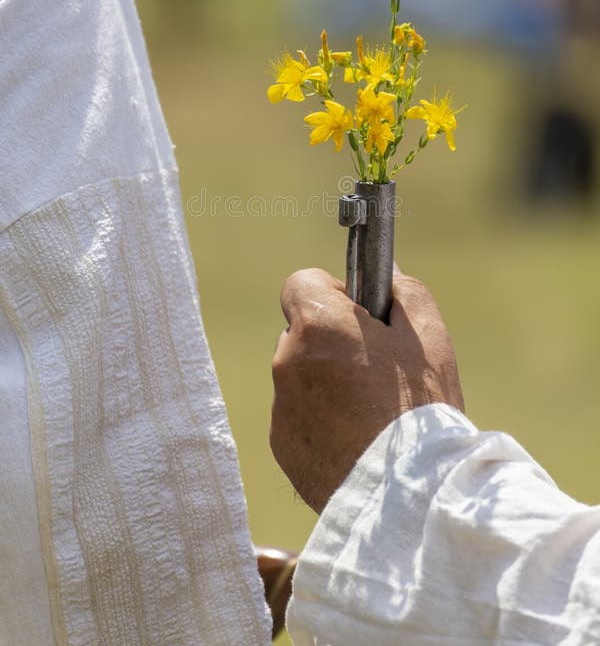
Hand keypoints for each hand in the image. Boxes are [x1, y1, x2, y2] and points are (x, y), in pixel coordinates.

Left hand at [270, 267, 463, 513]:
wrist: (408, 494)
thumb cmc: (421, 408)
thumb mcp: (429, 337)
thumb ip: (403, 292)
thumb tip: (386, 274)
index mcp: (318, 325)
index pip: (301, 283)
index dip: (332, 294)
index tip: (359, 317)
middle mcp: (287, 360)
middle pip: (302, 332)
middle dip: (331, 341)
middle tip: (374, 368)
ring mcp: (280, 405)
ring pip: (300, 375)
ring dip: (325, 381)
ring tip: (371, 410)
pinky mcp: (282, 444)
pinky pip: (299, 415)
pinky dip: (321, 420)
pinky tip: (358, 438)